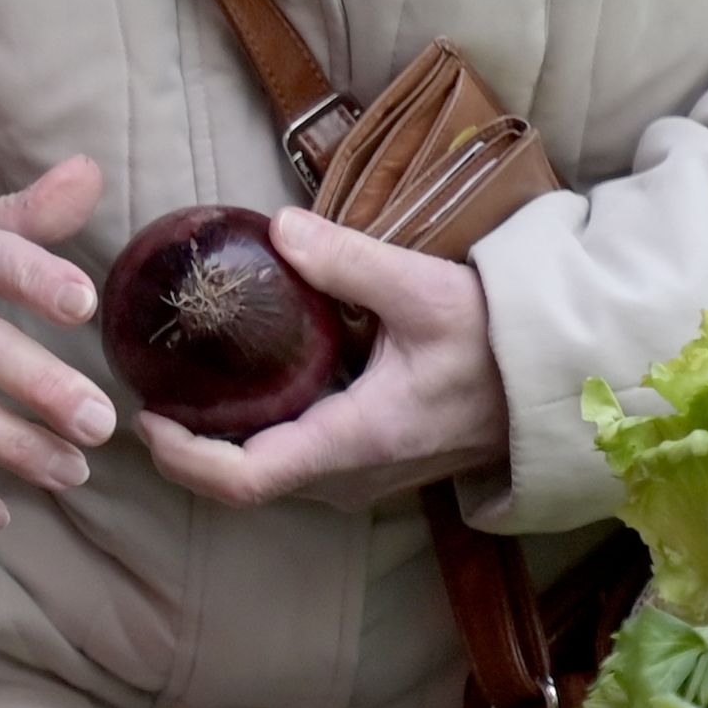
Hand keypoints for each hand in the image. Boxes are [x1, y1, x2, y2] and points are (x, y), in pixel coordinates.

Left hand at [136, 208, 506, 512]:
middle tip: (150, 385)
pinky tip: (244, 382)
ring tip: (184, 380)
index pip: (247, 478)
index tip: (147, 415)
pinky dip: (258, 431)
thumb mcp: (423, 290)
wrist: (561, 380)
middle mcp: (352, 476)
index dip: (184, 457)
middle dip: (190, 445)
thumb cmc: (497, 340)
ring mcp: (365, 477)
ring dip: (223, 439)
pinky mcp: (375, 462)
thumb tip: (278, 228)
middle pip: (247, 480)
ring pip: (273, 473)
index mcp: (355, 441)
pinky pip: (298, 460)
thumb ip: (347, 261)